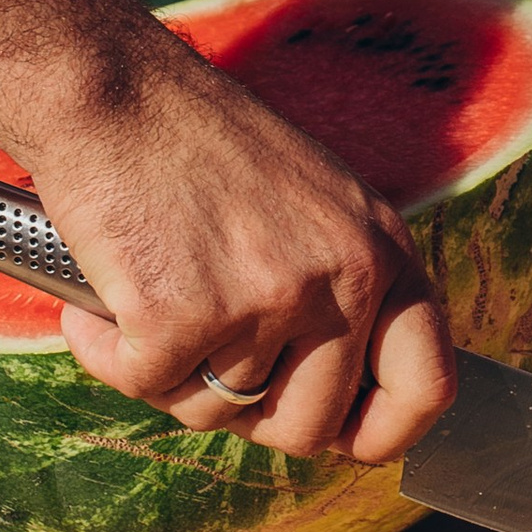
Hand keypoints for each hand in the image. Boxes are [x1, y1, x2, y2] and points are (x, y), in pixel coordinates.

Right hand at [18, 52, 455, 463]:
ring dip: (169, 374)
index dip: (385, 434)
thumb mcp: (315, 201)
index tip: (345, 443)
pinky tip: (104, 295)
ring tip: (150, 293)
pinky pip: (143, 386)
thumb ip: (342, 287)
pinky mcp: (182, 314)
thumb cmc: (198, 141)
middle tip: (203, 362)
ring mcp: (265, 298)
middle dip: (249, 416)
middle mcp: (340, 277)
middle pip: (310, 427)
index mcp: (382, 248)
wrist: (111, 88)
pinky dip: (108, 353)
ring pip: (215, 412)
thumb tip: (342, 403)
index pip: (428, 384)